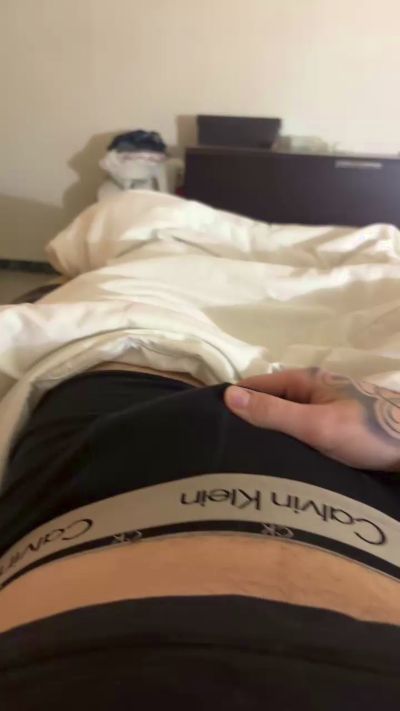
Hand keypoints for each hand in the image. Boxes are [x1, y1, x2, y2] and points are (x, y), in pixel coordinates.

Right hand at [224, 368, 399, 471]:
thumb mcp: (315, 424)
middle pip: (268, 403)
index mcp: (304, 380)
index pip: (255, 386)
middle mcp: (311, 391)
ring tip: (243, 462)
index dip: (233, 403)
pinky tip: (276, 465)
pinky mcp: (333, 431)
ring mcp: (323, 411)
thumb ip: (272, 413)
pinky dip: (286, 446)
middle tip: (224, 453)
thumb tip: (227, 396)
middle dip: (248, 423)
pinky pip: (299, 435)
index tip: (210, 428)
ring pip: (283, 422)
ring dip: (268, 437)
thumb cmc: (366, 432)